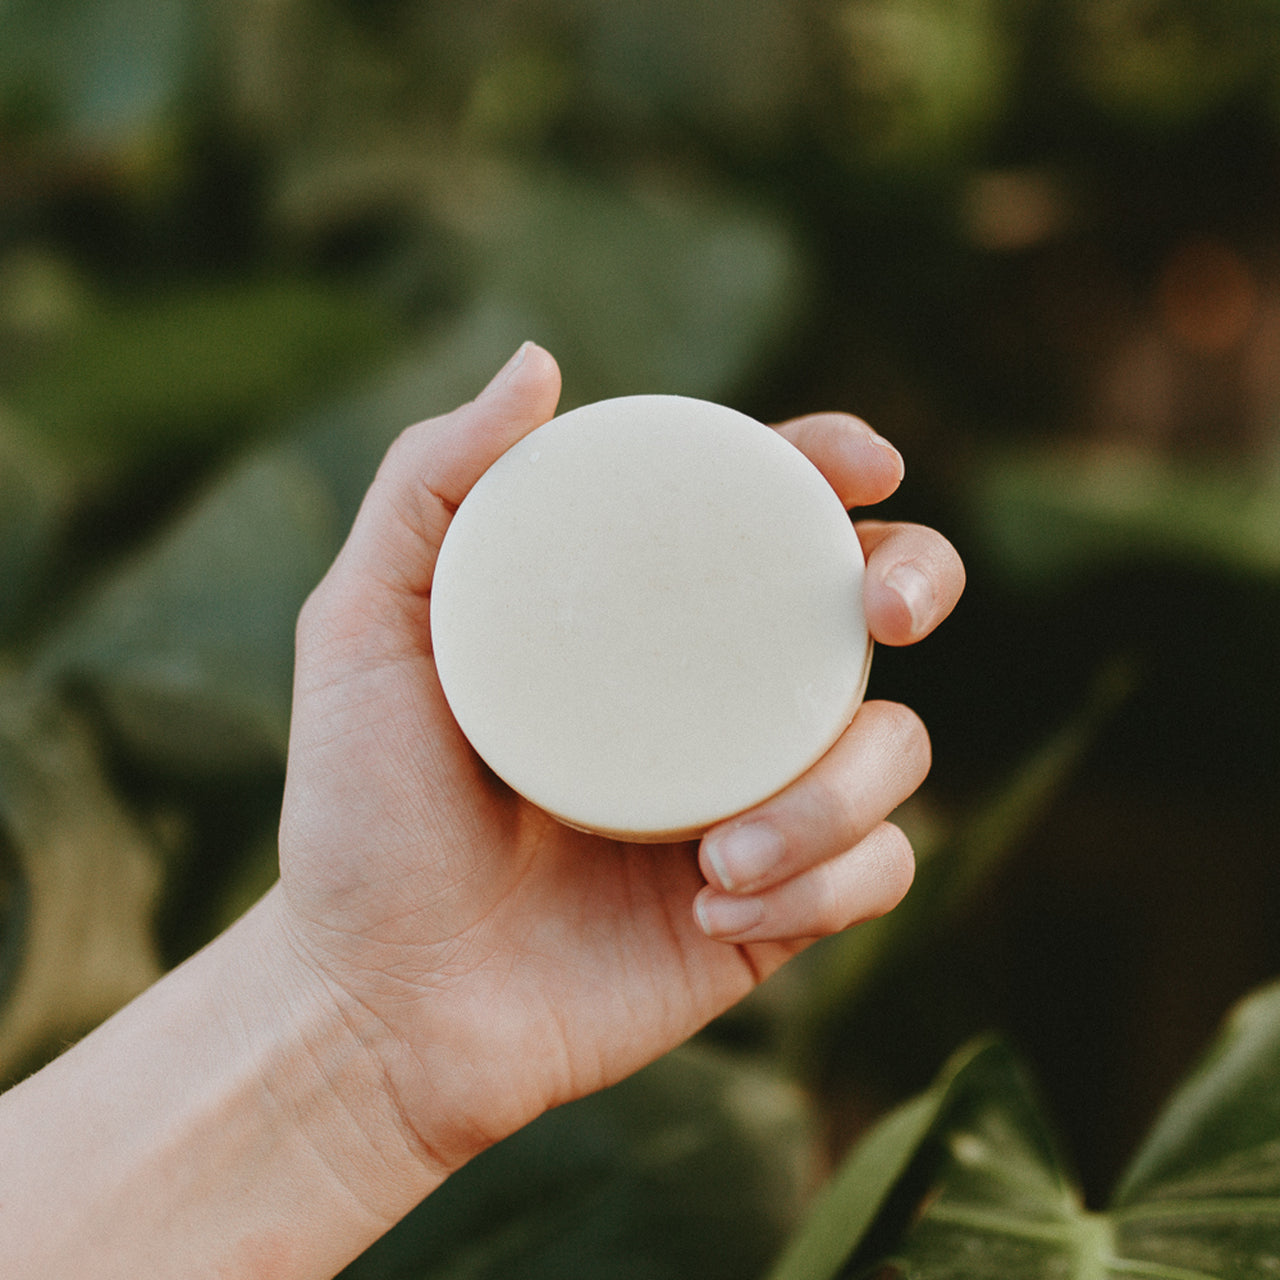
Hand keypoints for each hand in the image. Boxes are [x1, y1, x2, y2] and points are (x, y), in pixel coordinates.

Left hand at [273, 342, 963, 1179]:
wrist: (381, 1001)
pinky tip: (719, 908)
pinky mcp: (782, 906)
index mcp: (639, 621)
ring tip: (722, 851)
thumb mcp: (367, 628)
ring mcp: (756, 799)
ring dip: (841, 792)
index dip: (832, 467)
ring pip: (894, 750)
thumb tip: (541, 361)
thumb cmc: (365, 811)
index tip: (864, 464)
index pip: (760, 516)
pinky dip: (825, 882)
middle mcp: (713, 698)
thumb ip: (431, 485)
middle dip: (918, 577)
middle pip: (872, 608)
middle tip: (885, 610)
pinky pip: (874, 873)